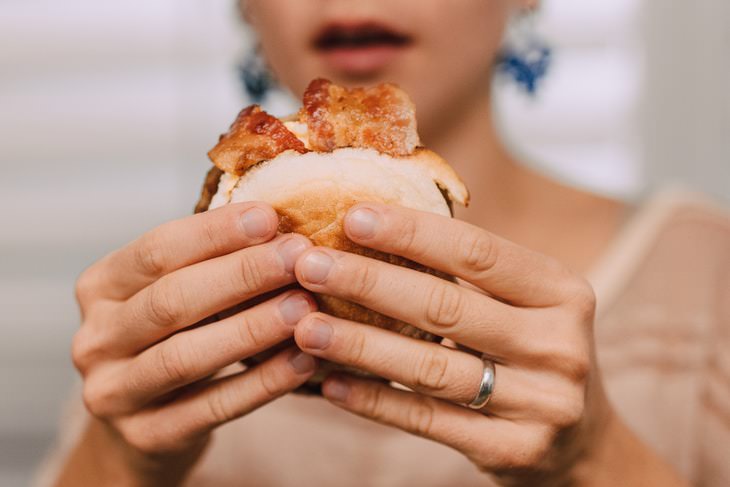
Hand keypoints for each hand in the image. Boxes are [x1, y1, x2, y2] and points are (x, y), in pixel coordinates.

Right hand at [70, 202, 317, 483]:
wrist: (143, 423)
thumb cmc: (173, 337)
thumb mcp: (176, 292)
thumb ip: (212, 262)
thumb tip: (281, 227)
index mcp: (101, 287)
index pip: (157, 250)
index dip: (216, 233)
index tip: (271, 218)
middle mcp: (95, 338)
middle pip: (171, 300)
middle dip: (242, 275)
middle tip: (299, 259)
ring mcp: (113, 393)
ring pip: (185, 356)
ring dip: (252, 328)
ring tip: (306, 308)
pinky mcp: (146, 436)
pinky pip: (211, 408)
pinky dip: (261, 384)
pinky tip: (302, 361)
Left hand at [292, 202, 605, 483]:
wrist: (580, 440)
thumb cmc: (531, 349)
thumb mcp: (524, 303)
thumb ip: (469, 274)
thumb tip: (371, 231)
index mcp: (562, 291)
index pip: (477, 252)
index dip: (411, 233)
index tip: (351, 217)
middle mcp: (561, 344)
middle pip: (447, 306)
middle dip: (368, 283)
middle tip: (309, 266)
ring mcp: (544, 402)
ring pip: (431, 367)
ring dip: (360, 344)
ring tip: (305, 326)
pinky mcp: (516, 450)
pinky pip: (429, 421)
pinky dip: (376, 400)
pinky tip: (332, 383)